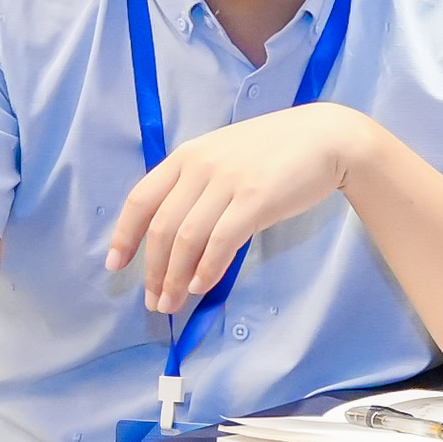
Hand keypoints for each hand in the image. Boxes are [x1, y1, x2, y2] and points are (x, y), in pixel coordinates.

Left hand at [102, 105, 373, 318]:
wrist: (326, 138)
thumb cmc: (277, 150)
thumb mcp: (226, 155)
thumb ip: (198, 184)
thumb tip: (176, 234)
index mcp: (188, 155)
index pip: (141, 198)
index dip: (124, 236)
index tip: (116, 265)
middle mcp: (201, 166)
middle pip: (161, 227)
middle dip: (152, 271)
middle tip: (153, 301)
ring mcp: (228, 182)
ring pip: (187, 239)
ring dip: (174, 278)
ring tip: (173, 304)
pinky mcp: (255, 200)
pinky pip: (220, 242)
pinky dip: (206, 269)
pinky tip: (200, 286)